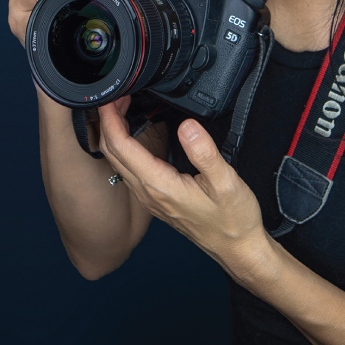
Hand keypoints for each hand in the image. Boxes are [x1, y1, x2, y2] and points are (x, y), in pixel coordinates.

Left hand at [97, 102, 270, 278]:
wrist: (237, 248)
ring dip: (114, 134)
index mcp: (160, 186)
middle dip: (107, 122)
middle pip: (112, 154)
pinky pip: (130, 170)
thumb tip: (187, 126)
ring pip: (118, 163)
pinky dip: (125, 148)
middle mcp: (149, 193)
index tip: (112, 96)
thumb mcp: (226, 182)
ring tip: (121, 109)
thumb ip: (204, 153)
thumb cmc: (233, 219)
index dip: (111, 119)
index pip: (122, 147)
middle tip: (114, 96)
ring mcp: (151, 198)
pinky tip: (135, 136)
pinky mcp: (157, 199)